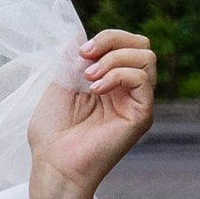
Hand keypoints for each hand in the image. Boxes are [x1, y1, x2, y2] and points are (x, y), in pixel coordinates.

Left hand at [30, 28, 154, 195]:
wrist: (53, 163)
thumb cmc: (52, 132)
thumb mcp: (59, 83)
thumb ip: (72, 59)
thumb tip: (79, 34)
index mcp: (110, 82)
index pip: (126, 44)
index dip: (107, 38)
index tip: (79, 51)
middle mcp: (127, 91)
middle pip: (142, 46)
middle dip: (113, 40)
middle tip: (85, 57)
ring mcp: (136, 102)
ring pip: (147, 58)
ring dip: (114, 58)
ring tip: (89, 78)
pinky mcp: (141, 115)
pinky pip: (143, 80)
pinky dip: (118, 74)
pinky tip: (97, 89)